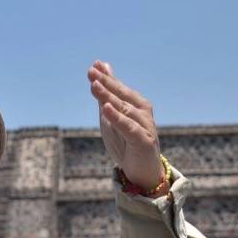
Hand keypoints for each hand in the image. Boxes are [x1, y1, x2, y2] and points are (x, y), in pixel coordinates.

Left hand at [87, 60, 164, 190]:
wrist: (142, 171)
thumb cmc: (126, 142)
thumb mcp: (111, 116)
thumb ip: (106, 94)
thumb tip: (102, 67)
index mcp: (136, 105)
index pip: (119, 88)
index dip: (106, 77)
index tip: (94, 65)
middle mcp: (142, 112)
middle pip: (122, 96)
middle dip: (106, 83)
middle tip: (92, 72)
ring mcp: (145, 126)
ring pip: (124, 109)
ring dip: (109, 97)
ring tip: (95, 85)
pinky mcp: (144, 141)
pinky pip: (129, 128)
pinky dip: (118, 118)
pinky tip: (107, 109)